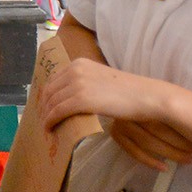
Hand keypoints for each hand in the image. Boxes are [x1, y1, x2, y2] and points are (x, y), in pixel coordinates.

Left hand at [37, 59, 191, 171]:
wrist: (147, 96)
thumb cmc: (129, 92)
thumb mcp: (102, 80)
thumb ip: (86, 84)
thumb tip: (72, 96)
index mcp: (79, 63)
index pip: (54, 80)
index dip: (46, 95)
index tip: (45, 107)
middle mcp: (75, 70)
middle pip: (49, 91)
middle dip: (43, 106)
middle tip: (43, 120)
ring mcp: (77, 83)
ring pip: (51, 102)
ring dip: (46, 116)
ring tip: (47, 127)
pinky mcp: (81, 99)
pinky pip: (57, 112)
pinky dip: (51, 121)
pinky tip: (50, 129)